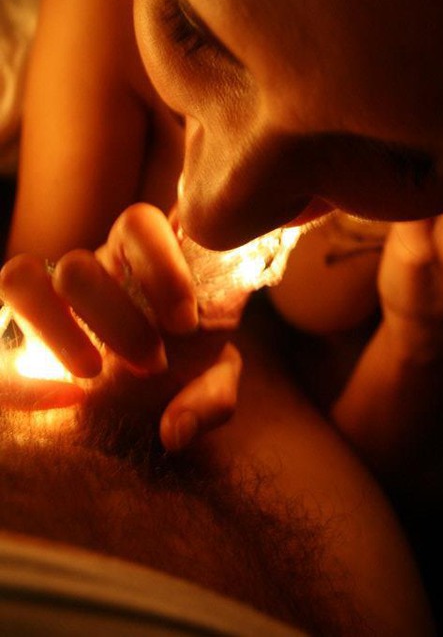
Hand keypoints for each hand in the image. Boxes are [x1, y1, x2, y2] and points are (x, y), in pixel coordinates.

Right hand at [0, 203, 241, 447]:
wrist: (148, 403)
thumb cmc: (182, 372)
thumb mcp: (211, 381)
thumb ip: (212, 395)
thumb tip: (175, 430)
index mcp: (140, 260)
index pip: (138, 224)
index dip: (161, 266)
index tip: (185, 323)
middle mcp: (90, 272)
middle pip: (77, 264)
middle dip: (116, 319)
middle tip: (151, 365)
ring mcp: (46, 304)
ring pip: (20, 278)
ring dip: (53, 329)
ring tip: (92, 374)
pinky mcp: (14, 346)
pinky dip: (20, 386)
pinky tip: (64, 402)